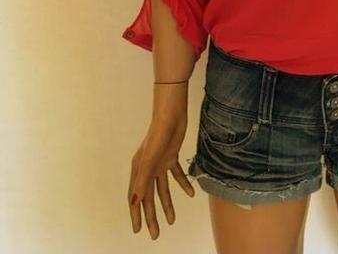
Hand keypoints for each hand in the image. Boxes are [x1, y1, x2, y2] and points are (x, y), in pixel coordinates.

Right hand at [127, 100, 194, 239]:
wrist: (172, 116)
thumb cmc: (158, 135)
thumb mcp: (149, 160)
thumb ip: (142, 181)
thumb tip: (134, 202)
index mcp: (138, 170)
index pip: (135, 197)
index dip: (136, 214)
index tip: (138, 230)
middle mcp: (147, 168)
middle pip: (149, 197)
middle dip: (152, 216)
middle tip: (155, 234)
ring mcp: (159, 163)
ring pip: (162, 189)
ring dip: (167, 204)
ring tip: (171, 221)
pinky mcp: (171, 157)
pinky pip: (177, 175)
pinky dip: (183, 184)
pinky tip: (191, 193)